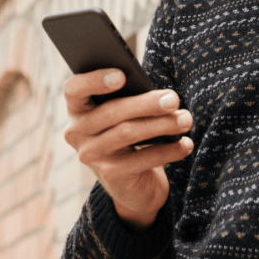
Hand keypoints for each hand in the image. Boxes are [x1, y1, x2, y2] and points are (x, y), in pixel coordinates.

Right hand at [63, 69, 193, 230]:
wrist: (132, 183)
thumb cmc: (129, 132)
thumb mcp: (124, 113)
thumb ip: (128, 97)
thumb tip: (161, 94)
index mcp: (77, 108)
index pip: (73, 89)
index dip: (94, 80)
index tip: (122, 75)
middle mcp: (76, 132)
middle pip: (111, 112)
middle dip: (146, 104)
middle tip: (173, 99)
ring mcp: (91, 155)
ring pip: (127, 134)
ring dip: (161, 125)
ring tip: (185, 119)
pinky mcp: (110, 175)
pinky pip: (141, 159)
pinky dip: (167, 150)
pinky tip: (185, 143)